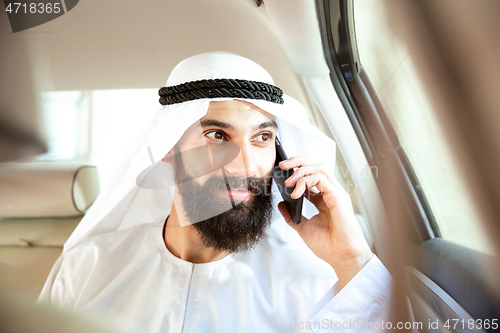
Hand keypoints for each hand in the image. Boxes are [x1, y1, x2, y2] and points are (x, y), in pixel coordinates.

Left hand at [277, 156, 373, 287]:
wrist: (341, 257)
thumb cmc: (328, 246)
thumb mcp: (303, 228)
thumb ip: (291, 216)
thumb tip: (281, 204)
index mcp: (324, 199)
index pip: (311, 176)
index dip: (296, 171)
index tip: (281, 173)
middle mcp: (331, 193)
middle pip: (316, 166)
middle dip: (298, 162)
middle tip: (283, 165)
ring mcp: (336, 193)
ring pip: (320, 168)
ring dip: (301, 170)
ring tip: (288, 181)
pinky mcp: (338, 196)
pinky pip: (321, 178)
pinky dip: (306, 181)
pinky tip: (296, 192)